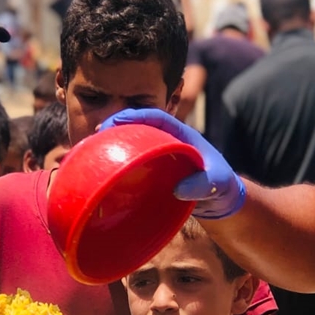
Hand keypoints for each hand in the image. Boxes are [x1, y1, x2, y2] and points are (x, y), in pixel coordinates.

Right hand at [100, 109, 245, 218]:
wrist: (221, 200)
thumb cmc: (222, 187)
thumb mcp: (218, 184)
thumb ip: (204, 185)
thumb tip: (179, 190)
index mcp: (183, 135)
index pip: (158, 117)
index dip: (136, 115)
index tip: (116, 121)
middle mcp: (169, 141)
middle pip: (140, 126)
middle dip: (118, 126)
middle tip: (98, 133)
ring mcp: (160, 155)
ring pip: (134, 142)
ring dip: (115, 142)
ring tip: (93, 149)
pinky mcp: (155, 170)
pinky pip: (134, 161)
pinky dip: (119, 162)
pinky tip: (104, 170)